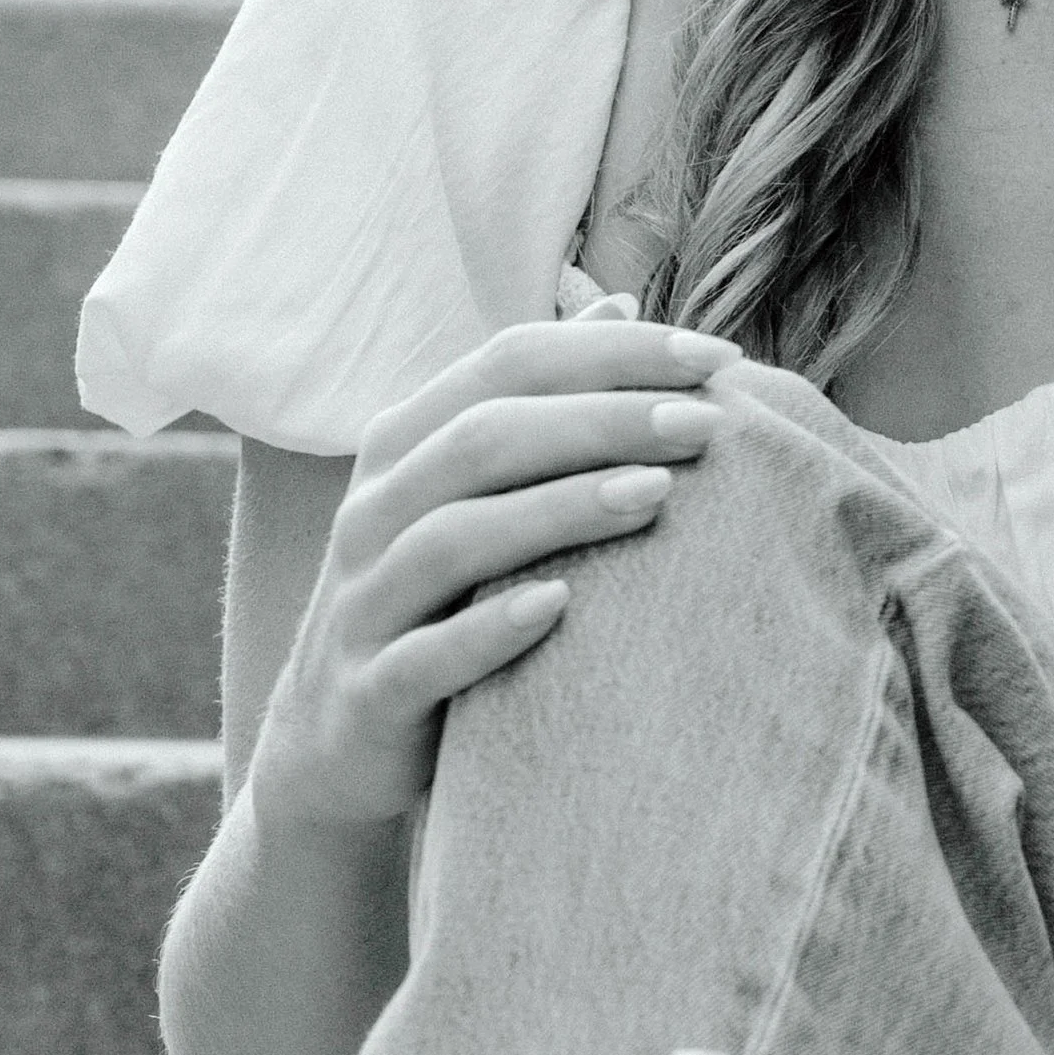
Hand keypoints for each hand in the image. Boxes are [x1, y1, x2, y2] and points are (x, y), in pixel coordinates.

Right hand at [250, 304, 740, 831]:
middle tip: (706, 423)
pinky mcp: (368, 694)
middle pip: (484, 438)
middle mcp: (374, 510)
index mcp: (405, 446)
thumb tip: (626, 305)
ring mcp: (363, 603)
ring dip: (559, 509)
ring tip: (659, 495)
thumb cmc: (438, 603)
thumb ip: (542, 404)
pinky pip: (425, 656)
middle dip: (601, 420)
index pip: (506, 365)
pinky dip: (490, 628)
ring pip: (454, 537)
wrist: (337, 749)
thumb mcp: (479, 495)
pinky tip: (561, 607)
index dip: (610, 352)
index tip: (715, 356)